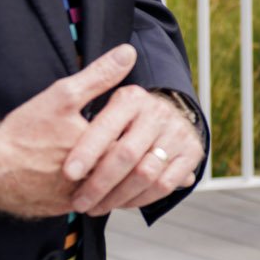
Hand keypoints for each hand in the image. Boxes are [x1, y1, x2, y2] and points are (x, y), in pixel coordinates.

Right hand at [0, 44, 136, 218]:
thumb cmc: (25, 132)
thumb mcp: (63, 96)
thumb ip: (99, 76)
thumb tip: (127, 53)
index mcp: (101, 152)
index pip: (138, 145)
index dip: (140, 135)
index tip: (139, 127)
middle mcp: (94, 180)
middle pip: (127, 171)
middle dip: (129, 159)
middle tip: (132, 146)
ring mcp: (78, 199)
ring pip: (109, 192)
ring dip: (113, 179)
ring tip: (112, 163)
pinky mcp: (61, 210)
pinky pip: (87, 204)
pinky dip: (91, 194)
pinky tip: (89, 180)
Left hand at [64, 84, 205, 216]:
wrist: (162, 121)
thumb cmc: (116, 117)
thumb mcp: (100, 98)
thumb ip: (95, 80)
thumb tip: (123, 52)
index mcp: (132, 98)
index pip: (107, 128)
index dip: (86, 152)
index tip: (68, 174)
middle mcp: (158, 113)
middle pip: (126, 155)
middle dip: (99, 183)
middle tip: (79, 202)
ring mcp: (177, 133)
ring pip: (145, 174)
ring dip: (117, 197)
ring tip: (95, 207)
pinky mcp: (192, 153)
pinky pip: (164, 185)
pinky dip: (140, 200)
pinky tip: (121, 203)